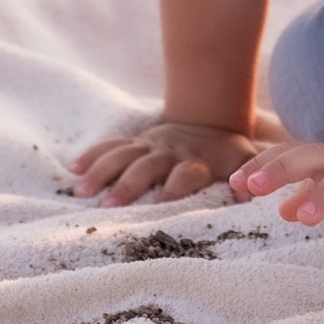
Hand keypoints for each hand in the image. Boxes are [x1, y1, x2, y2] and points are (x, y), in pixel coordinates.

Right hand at [71, 117, 277, 205]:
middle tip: (109, 206)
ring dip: (102, 172)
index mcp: (196, 161)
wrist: (209, 118)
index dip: (176, 186)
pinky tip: (72, 168)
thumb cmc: (226, 151)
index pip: (186, 173)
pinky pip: (111, 145)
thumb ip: (250, 175)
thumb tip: (249, 195)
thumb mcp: (244, 160)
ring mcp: (149, 146)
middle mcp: (169, 153)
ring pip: (122, 156)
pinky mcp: (136, 142)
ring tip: (82, 192)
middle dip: (128, 184)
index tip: (161, 202)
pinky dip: (92, 154)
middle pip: (146, 166)